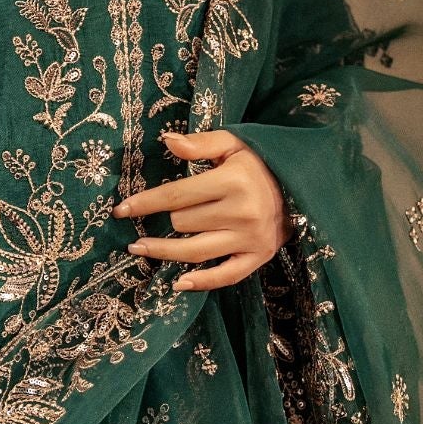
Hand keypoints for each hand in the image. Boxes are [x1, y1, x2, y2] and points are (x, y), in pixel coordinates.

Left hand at [112, 128, 293, 289]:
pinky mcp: (258, 257)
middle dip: (167, 219)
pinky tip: (177, 283)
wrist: (301, 186)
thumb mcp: (233, 143)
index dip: (144, 203)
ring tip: (139, 248)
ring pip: (193, 252)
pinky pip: (225, 276)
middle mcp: (241, 212)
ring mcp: (250, 238)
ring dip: (163, 252)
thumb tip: (166, 140)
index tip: (121, 210)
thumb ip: (199, 143)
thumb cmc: (260, 163)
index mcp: (232, 181)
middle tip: (158, 216)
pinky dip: (201, 282)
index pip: (175, 196)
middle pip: (182, 223)